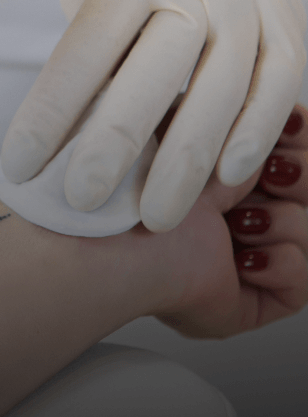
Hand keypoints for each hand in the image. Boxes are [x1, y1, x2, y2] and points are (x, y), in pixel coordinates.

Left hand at [0, 0, 306, 231]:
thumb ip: (92, 44)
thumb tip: (79, 127)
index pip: (86, 53)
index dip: (50, 118)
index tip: (22, 165)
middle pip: (154, 79)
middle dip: (113, 151)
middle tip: (84, 202)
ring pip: (221, 94)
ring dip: (185, 165)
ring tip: (154, 215)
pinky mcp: (289, 13)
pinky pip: (278, 84)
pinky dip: (252, 135)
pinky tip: (225, 177)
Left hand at [144, 105, 307, 338]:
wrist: (127, 242)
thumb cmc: (144, 184)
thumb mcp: (201, 129)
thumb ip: (242, 118)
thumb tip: (280, 113)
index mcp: (217, 177)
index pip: (283, 157)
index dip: (291, 142)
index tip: (286, 128)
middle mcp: (230, 216)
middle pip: (303, 193)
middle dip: (296, 177)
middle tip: (270, 176)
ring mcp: (242, 259)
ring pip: (306, 231)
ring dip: (278, 222)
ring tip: (232, 224)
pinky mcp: (251, 302)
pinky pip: (302, 281)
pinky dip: (277, 263)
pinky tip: (237, 260)